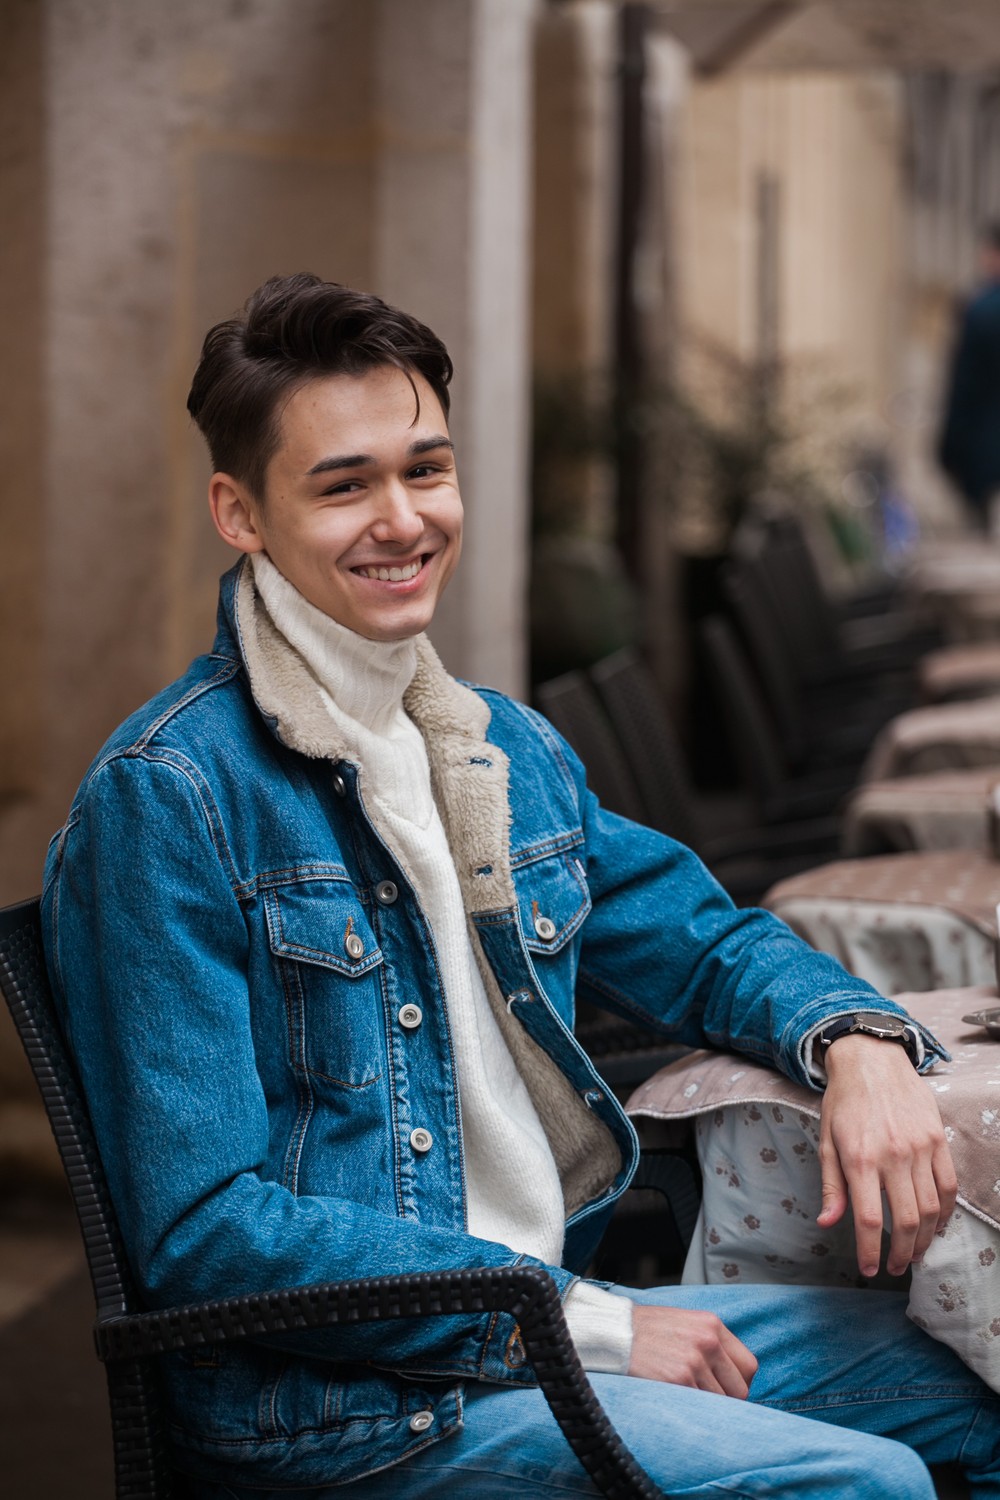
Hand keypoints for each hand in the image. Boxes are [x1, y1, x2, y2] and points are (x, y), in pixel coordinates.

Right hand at [627, 1303, 757, 1397]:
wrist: (615, 1331)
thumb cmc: (649, 1329)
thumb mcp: (686, 1322)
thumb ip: (711, 1341)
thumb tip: (732, 1374)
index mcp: (712, 1324)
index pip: (749, 1366)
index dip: (740, 1382)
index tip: (727, 1388)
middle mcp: (708, 1341)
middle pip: (740, 1389)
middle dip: (728, 1399)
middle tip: (708, 1398)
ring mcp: (694, 1361)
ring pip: (721, 1403)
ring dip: (707, 1406)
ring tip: (688, 1396)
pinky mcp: (679, 1380)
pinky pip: (700, 1407)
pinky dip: (692, 1408)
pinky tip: (677, 1398)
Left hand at [817, 1034, 957, 1277]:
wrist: (871, 1060)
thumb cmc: (843, 1102)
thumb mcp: (826, 1141)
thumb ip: (831, 1186)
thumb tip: (828, 1224)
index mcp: (859, 1159)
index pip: (869, 1220)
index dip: (871, 1252)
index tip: (871, 1270)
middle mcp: (892, 1156)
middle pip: (906, 1220)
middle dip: (901, 1253)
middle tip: (895, 1267)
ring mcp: (919, 1147)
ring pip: (932, 1208)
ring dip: (925, 1238)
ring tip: (914, 1252)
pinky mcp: (938, 1140)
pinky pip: (949, 1185)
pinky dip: (947, 1211)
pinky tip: (936, 1224)